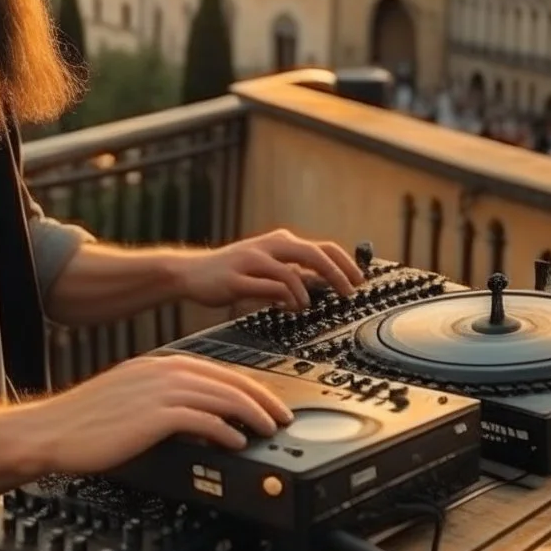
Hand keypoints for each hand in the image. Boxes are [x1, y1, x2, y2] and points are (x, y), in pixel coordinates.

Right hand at [27, 353, 294, 474]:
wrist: (54, 429)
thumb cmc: (88, 419)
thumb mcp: (132, 396)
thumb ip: (165, 398)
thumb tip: (200, 416)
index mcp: (160, 365)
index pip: (218, 370)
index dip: (250, 386)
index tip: (268, 402)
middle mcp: (164, 372)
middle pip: (227, 380)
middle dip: (261, 398)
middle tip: (283, 417)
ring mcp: (160, 391)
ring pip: (221, 397)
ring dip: (251, 413)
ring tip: (270, 429)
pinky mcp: (154, 415)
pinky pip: (202, 419)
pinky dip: (225, 429)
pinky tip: (237, 441)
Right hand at [178, 229, 364, 310]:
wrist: (190, 273)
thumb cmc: (231, 271)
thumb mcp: (266, 266)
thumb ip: (293, 271)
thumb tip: (324, 281)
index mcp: (278, 242)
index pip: (321, 246)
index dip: (344, 262)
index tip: (359, 280)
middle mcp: (267, 247)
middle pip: (312, 253)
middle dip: (336, 274)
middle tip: (349, 293)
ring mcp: (251, 261)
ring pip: (291, 271)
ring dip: (306, 292)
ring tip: (308, 307)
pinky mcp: (237, 279)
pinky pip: (268, 287)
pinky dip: (284, 299)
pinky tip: (288, 308)